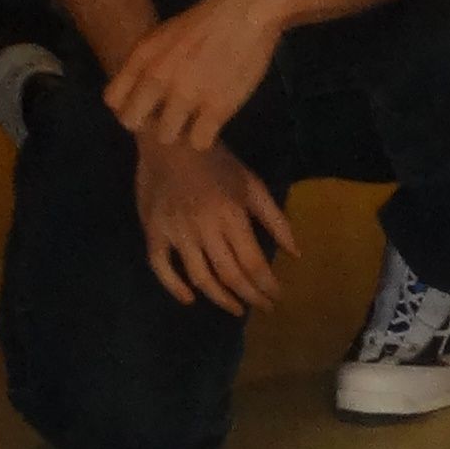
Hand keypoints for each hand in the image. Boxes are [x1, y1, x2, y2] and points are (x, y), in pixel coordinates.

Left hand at [107, 0, 289, 150]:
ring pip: (166, 137)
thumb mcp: (162, 37)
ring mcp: (186, 95)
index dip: (128, 106)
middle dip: (148, 124)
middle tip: (167, 118)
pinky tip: (211, 125)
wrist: (243, 14)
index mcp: (142, 58)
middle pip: (132, 122)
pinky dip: (204, 138)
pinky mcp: (217, 108)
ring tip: (192, 121)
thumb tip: (142, 91)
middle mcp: (158, 78)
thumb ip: (147, 63)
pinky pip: (199, 142)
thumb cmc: (204, 23)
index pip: (113, 99)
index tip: (145, 105)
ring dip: (178, 132)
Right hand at [135, 139, 296, 314]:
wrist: (169, 140)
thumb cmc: (216, 162)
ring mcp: (176, 231)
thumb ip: (275, 220)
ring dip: (220, 299)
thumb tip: (296, 254)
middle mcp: (204, 228)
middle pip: (230, 275)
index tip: (277, 297)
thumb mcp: (252, 185)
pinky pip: (160, 266)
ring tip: (235, 308)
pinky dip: (174, 287)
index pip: (253, 264)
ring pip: (199, 277)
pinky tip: (189, 298)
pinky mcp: (153, 230)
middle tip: (262, 307)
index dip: (267, 287)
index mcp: (231, 216)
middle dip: (250, 297)